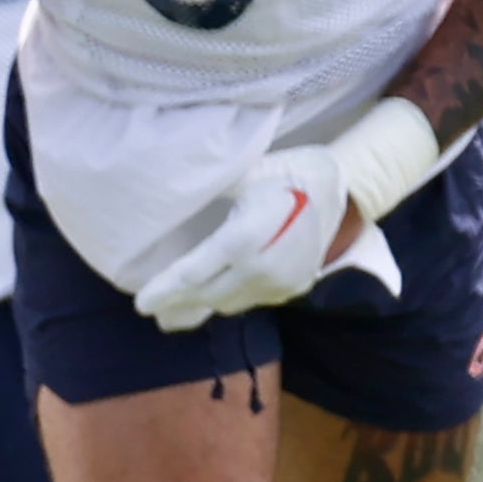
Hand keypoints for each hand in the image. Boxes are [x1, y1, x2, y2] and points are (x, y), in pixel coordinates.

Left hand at [135, 144, 379, 334]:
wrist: (340, 189)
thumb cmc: (285, 173)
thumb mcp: (244, 175)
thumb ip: (208, 190)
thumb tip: (165, 191)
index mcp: (245, 238)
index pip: (195, 271)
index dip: (166, 289)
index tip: (142, 302)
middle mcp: (263, 268)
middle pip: (209, 294)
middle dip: (178, 302)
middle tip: (151, 308)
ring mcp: (281, 283)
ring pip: (230, 303)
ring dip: (203, 304)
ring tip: (176, 308)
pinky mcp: (294, 288)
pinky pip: (252, 300)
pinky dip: (229, 298)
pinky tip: (214, 295)